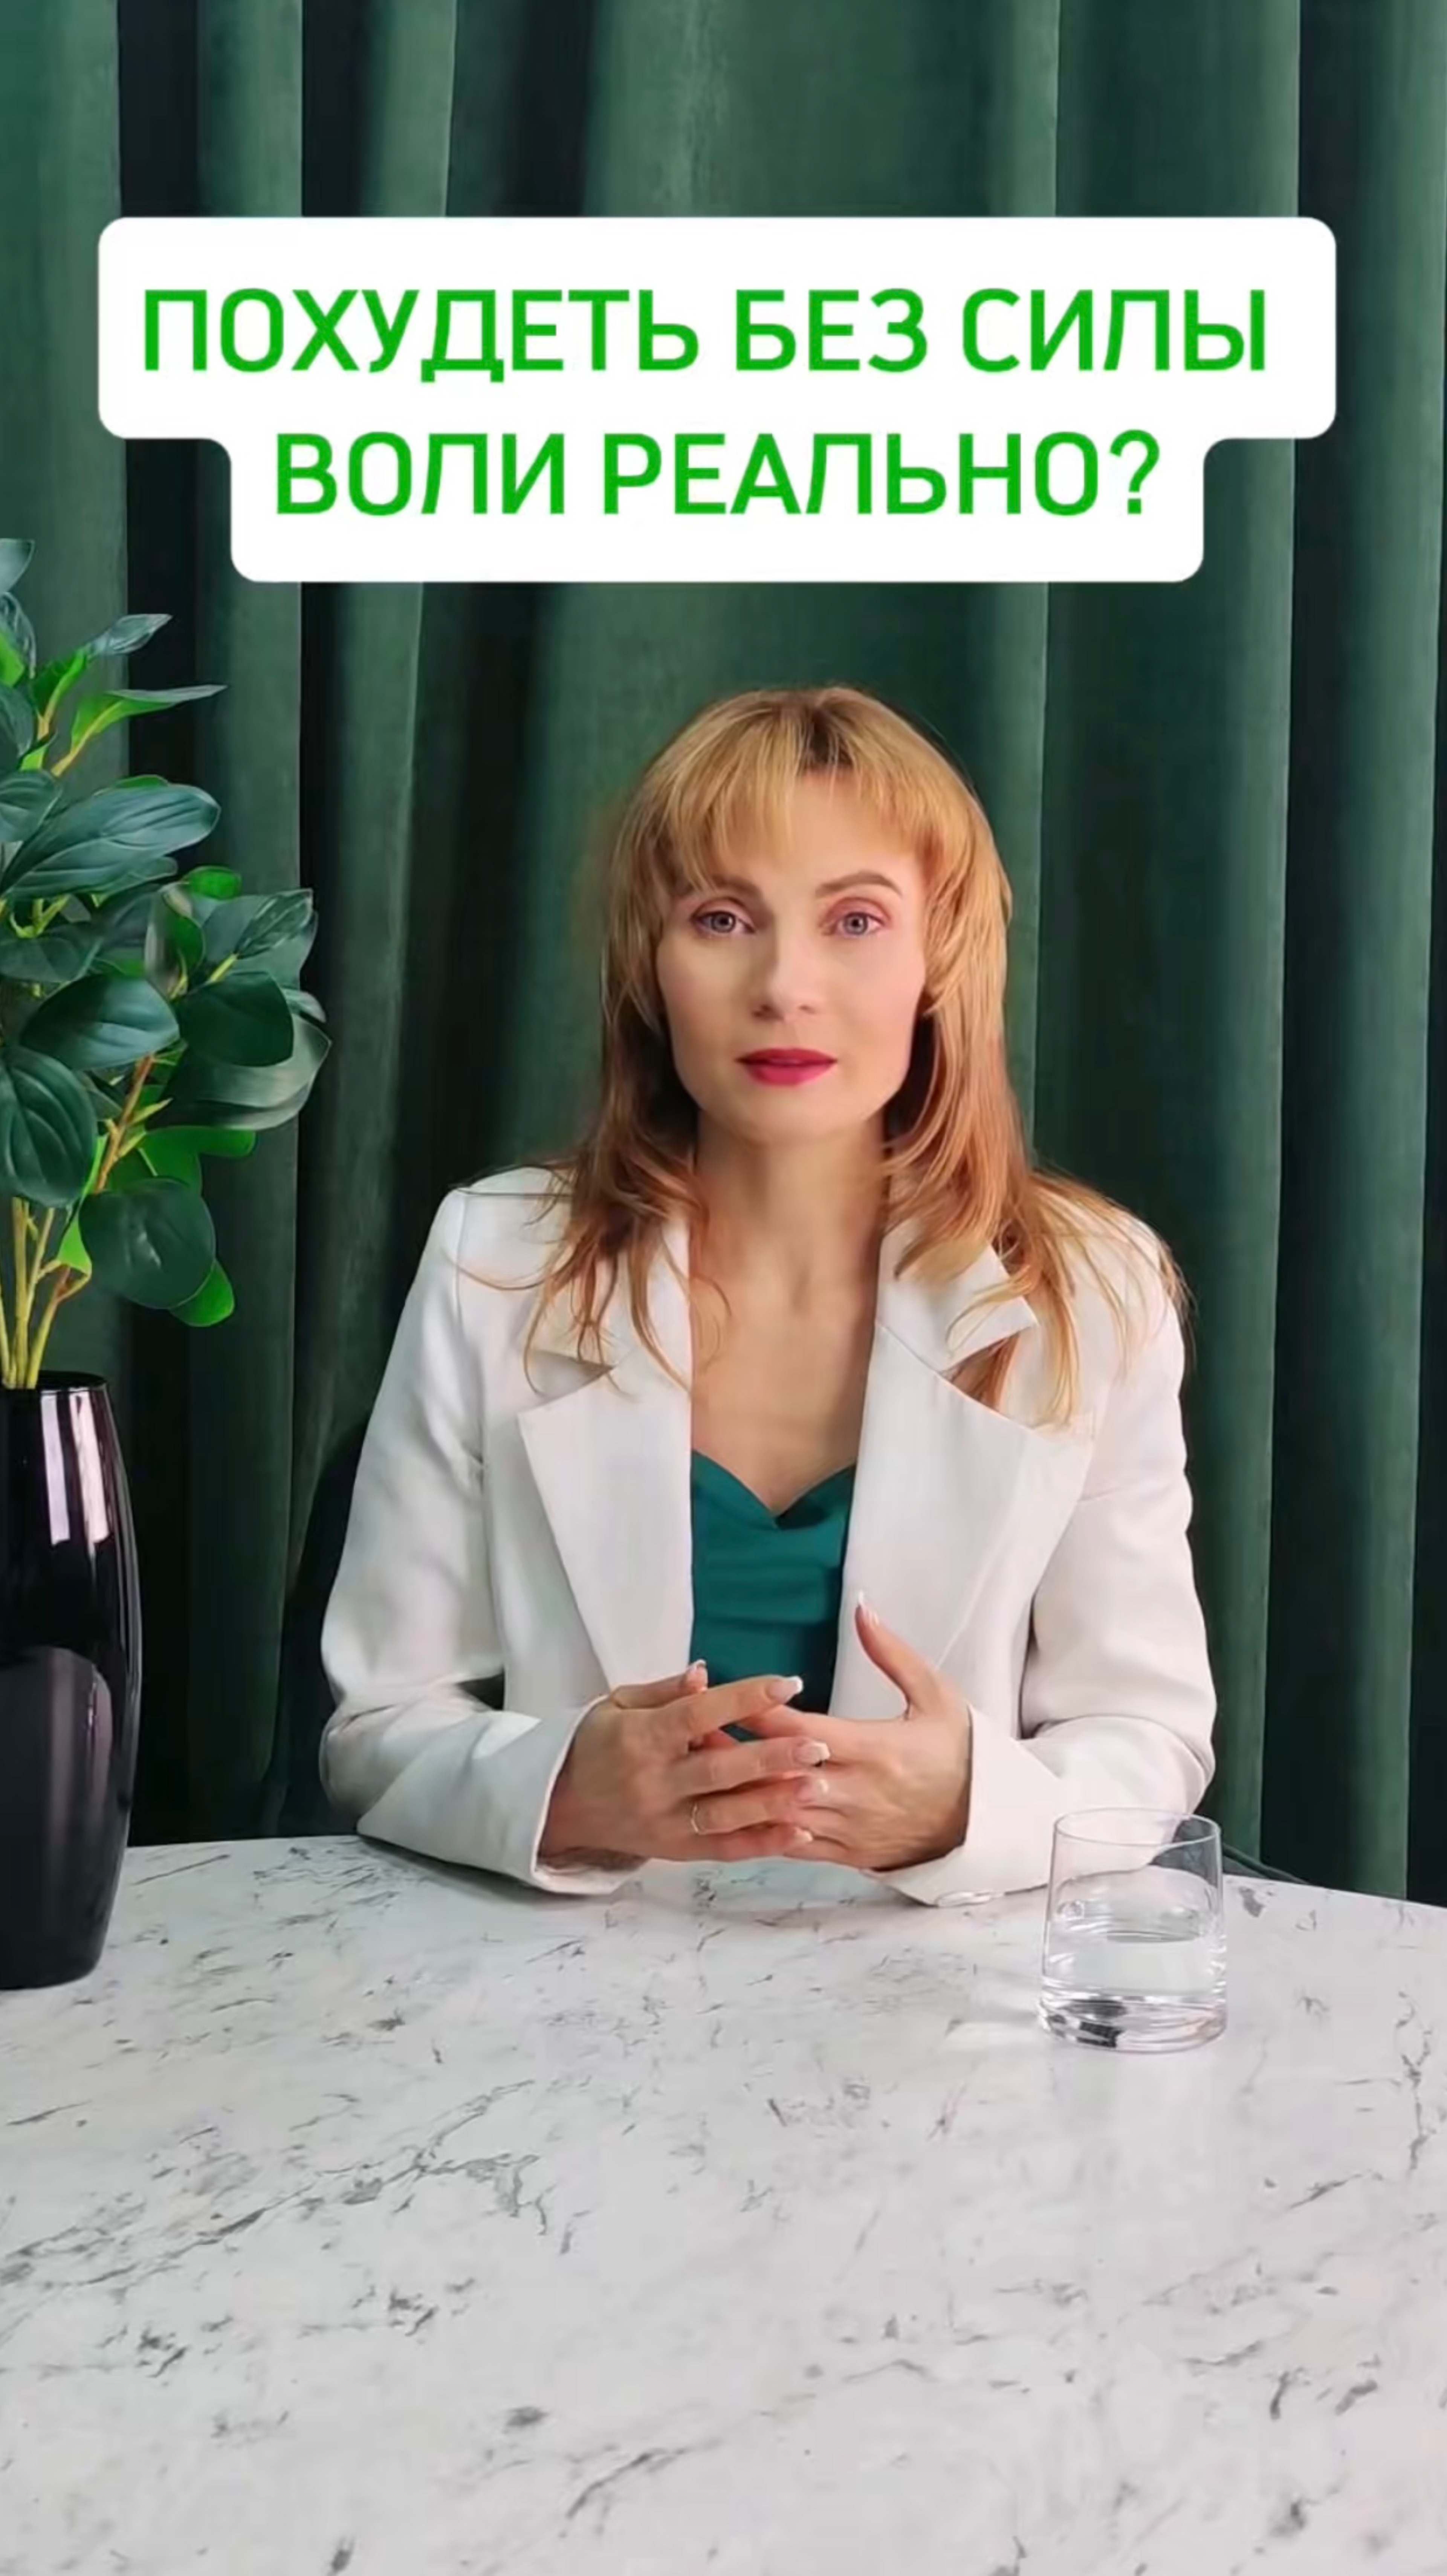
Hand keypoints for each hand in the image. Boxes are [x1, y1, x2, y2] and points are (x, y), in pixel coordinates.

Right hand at [539, 1663, 831, 1866]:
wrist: (559, 1805)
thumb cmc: (593, 1745)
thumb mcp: (615, 1706)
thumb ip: (663, 1691)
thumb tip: (703, 1671)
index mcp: (640, 1737)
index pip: (697, 1715)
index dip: (742, 1699)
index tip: (787, 1685)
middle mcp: (654, 1781)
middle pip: (719, 1769)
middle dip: (771, 1758)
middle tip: (818, 1746)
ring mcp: (664, 1820)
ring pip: (726, 1814)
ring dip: (774, 1803)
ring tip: (818, 1788)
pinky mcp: (674, 1849)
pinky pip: (723, 1849)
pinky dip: (762, 1844)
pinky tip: (800, 1834)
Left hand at [723, 1600, 972, 1873]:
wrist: (984, 1822)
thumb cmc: (958, 1754)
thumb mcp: (936, 1697)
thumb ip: (893, 1654)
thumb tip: (862, 1608)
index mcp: (875, 1749)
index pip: (801, 1729)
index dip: (758, 1711)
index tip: (723, 1692)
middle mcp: (855, 1791)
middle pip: (778, 1773)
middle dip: (733, 1753)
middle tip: (691, 1732)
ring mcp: (849, 1828)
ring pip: (778, 1813)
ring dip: (737, 1793)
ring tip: (697, 1771)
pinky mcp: (847, 1855)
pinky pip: (793, 1846)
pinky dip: (759, 1831)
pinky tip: (729, 1815)